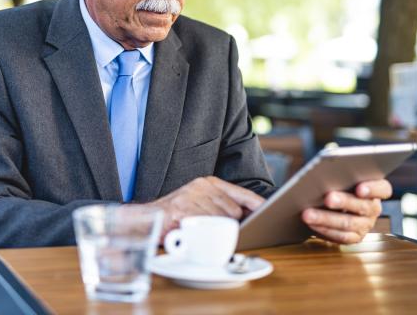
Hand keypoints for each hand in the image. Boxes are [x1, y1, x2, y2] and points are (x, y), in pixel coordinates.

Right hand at [143, 176, 264, 238]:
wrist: (147, 218)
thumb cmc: (177, 215)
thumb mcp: (201, 204)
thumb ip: (222, 206)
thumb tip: (246, 217)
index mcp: (209, 183)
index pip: (241, 193)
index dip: (256, 204)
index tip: (269, 210)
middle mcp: (202, 186)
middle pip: (234, 211)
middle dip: (230, 225)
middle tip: (213, 229)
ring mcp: (192, 196)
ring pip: (221, 220)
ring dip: (214, 231)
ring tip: (199, 230)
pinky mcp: (183, 209)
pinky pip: (205, 226)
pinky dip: (201, 233)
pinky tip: (191, 231)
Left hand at [301, 179, 392, 244]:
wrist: (334, 201)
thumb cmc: (338, 181)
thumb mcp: (342, 174)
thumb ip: (339, 171)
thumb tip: (324, 171)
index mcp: (377, 189)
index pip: (383, 188)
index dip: (373, 188)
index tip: (360, 188)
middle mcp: (374, 208)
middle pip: (363, 206)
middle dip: (343, 202)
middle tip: (327, 198)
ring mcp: (366, 224)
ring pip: (348, 223)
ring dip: (326, 219)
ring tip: (308, 214)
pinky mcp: (355, 237)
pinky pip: (341, 236)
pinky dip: (324, 230)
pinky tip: (311, 224)